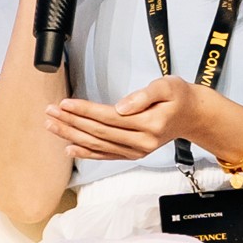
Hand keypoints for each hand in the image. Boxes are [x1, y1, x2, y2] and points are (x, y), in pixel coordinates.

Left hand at [45, 76, 241, 161]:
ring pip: (98, 145)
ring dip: (72, 135)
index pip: (108, 118)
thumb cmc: (179, 96)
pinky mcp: (132, 155)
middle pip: (98, 133)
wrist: (193, 116)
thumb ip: (144, 95)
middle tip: (49, 112)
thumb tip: (121, 107)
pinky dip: (86, 153)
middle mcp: (141, 143)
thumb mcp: (167, 86)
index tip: (64, 103)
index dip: (84, 111)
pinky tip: (69, 148)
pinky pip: (105, 155)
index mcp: (149, 124)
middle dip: (71, 122)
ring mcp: (136, 152)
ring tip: (51, 125)